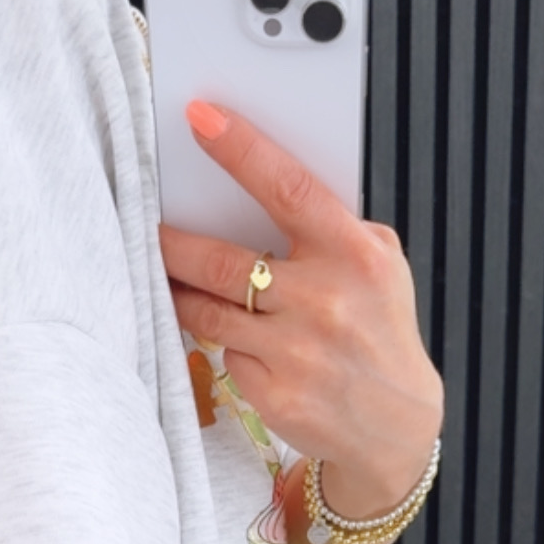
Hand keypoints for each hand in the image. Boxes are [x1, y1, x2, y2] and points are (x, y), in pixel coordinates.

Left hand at [159, 102, 442, 519]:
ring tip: (167, 278)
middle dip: (173, 243)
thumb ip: (333, 227)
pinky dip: (224, 342)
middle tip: (147, 226)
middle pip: (222, 260)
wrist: (396, 425)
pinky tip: (233, 336)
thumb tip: (266, 186)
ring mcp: (294, 351)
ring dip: (179, 292)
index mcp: (355, 254)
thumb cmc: (380, 329)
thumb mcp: (381, 265)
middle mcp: (323, 301)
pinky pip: (226, 353)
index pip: (288, 189)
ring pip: (208, 310)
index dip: (240, 149)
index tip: (200, 117)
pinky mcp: (273, 393)